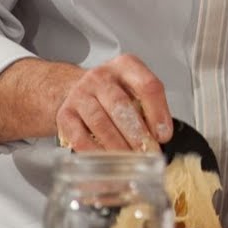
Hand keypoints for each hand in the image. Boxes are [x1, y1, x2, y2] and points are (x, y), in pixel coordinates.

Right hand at [54, 55, 172, 152]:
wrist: (78, 91)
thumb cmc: (115, 94)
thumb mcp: (136, 91)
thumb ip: (150, 109)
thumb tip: (160, 137)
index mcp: (126, 66)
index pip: (147, 85)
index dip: (158, 113)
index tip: (163, 135)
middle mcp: (100, 76)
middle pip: (121, 105)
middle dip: (137, 134)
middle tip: (148, 153)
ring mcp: (79, 94)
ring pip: (100, 123)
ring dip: (118, 146)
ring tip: (131, 160)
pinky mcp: (64, 114)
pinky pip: (80, 137)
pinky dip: (96, 153)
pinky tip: (108, 161)